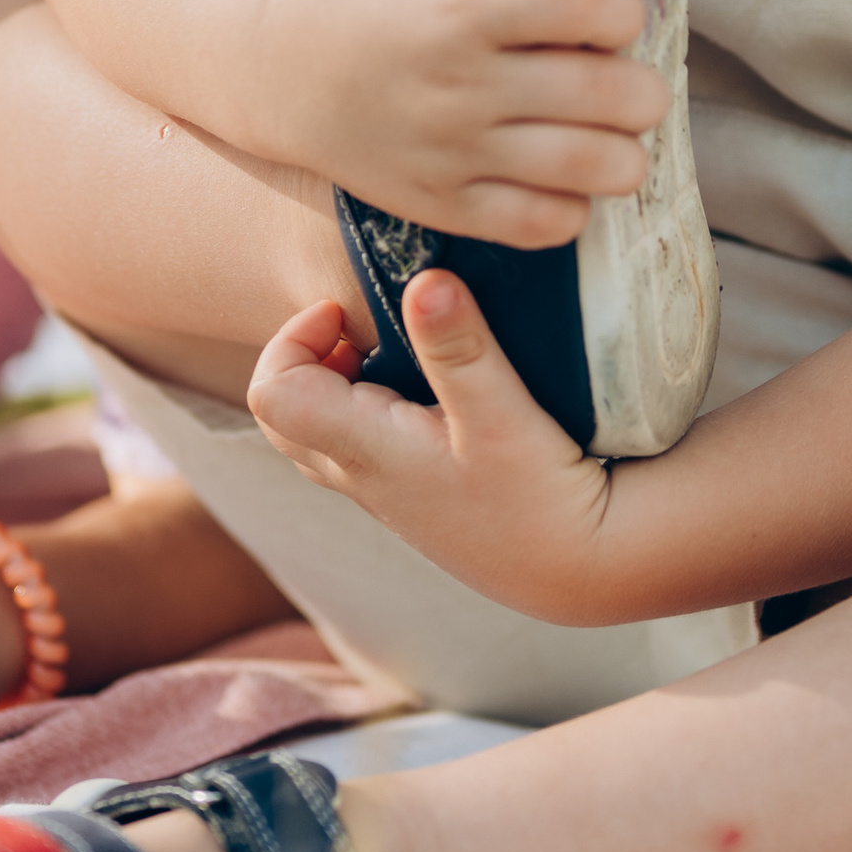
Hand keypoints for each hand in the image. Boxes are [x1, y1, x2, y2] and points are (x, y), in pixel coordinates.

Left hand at [248, 271, 622, 621]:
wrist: (580, 571)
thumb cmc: (542, 499)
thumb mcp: (503, 415)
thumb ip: (460, 347)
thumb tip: (424, 280)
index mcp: (365, 451)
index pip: (271, 394)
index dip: (293, 340)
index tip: (348, 314)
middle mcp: (361, 478)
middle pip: (282, 415)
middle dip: (307, 359)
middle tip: (364, 330)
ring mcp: (385, 494)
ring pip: (317, 434)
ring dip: (337, 385)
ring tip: (397, 355)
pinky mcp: (414, 499)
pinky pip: (356, 448)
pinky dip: (368, 409)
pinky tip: (430, 394)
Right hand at [255, 0, 669, 239]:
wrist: (271, 71)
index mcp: (464, 6)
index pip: (585, 5)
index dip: (621, 7)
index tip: (615, 8)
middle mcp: (465, 84)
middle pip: (610, 96)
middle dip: (640, 87)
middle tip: (629, 75)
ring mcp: (458, 151)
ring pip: (592, 168)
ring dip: (620, 151)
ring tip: (609, 128)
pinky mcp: (448, 204)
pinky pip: (547, 223)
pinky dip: (571, 203)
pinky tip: (562, 173)